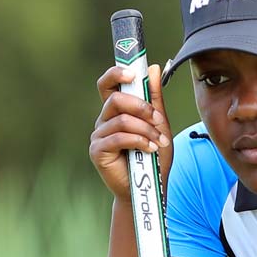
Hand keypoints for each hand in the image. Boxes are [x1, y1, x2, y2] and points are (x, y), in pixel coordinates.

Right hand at [90, 59, 174, 200]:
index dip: (116, 74)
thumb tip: (154, 68)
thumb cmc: (152, 157)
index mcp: (116, 111)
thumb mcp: (159, 124)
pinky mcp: (98, 151)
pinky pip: (118, 138)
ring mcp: (99, 136)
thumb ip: (154, 98)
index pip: (108, 85)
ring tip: (158, 141)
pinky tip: (149, 149)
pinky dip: (138, 141)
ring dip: (145, 129)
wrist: (149, 187)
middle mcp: (104, 121)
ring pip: (121, 120)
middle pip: (115, 100)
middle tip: (156, 118)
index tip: (132, 73)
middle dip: (140, 106)